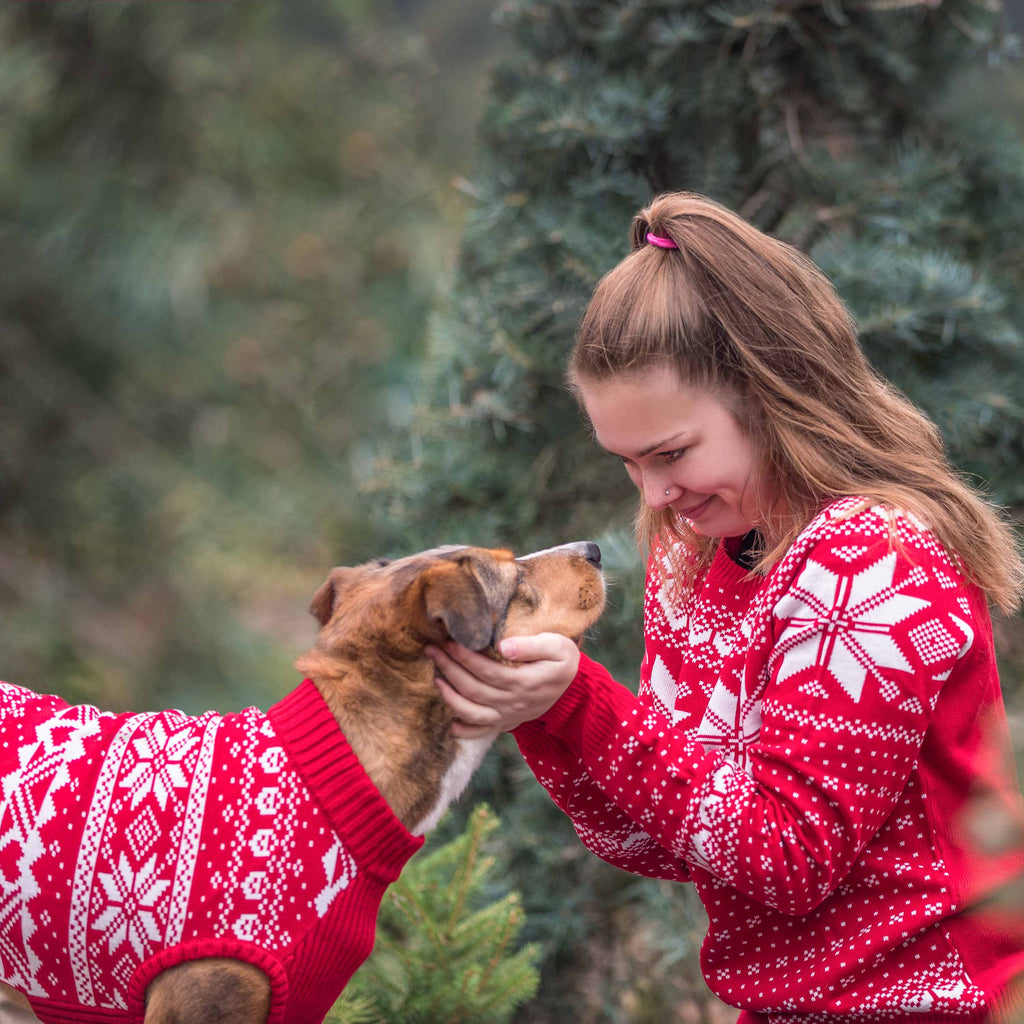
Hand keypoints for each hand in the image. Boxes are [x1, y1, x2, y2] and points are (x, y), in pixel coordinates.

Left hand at [426, 633, 580, 737]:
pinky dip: (465, 732)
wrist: (576, 690)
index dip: (464, 657)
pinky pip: (482, 732)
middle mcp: (513, 703)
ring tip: (435, 679)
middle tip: (432, 650)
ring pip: (472, 712)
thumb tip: (503, 646)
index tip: (448, 641)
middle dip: (449, 668)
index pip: (486, 670)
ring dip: (450, 697)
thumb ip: (532, 645)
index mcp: (524, 682)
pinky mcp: (507, 723)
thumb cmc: (564, 662)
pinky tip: (450, 724)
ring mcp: (509, 715)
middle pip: (473, 688)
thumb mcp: (558, 646)